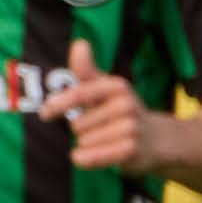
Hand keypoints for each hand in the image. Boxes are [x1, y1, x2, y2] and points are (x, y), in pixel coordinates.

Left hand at [39, 39, 161, 174]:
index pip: (80, 94)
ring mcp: (132, 128)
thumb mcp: (103, 88)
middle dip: (81, 129)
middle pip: (78, 124)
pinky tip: (85, 157)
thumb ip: (86, 70)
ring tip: (104, 140)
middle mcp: (127, 104)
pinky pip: (94, 157)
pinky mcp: (132, 150)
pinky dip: (85, 159)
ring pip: (84, 141)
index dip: (58, 105)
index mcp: (117, 86)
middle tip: (99, 128)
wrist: (156, 139)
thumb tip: (80, 43)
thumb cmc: (119, 110)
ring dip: (86, 144)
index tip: (45, 114)